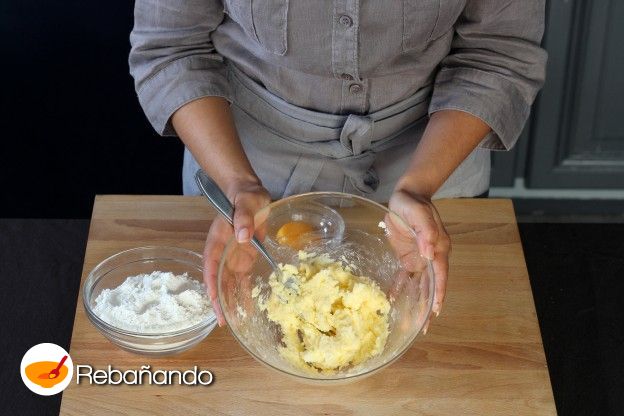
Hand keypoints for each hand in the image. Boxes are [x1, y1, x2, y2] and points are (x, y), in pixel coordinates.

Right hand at [203, 178, 270, 325]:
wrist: (251, 194)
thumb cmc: (246, 197)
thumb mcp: (246, 203)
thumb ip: (244, 218)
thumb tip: (243, 236)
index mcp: (218, 240)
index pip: (211, 265)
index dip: (212, 283)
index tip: (214, 299)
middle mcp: (223, 253)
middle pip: (218, 280)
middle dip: (220, 301)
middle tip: (223, 322)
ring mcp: (234, 257)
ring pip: (230, 284)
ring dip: (231, 302)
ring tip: (234, 322)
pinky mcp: (246, 259)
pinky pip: (244, 280)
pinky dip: (245, 293)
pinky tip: (249, 308)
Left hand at [388, 188, 450, 332]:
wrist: (406, 196)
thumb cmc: (413, 203)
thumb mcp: (419, 213)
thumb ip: (426, 231)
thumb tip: (428, 253)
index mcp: (438, 248)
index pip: (440, 276)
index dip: (438, 294)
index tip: (435, 311)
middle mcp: (431, 257)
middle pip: (430, 286)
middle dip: (427, 307)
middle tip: (421, 328)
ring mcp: (419, 259)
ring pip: (418, 286)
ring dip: (414, 303)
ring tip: (409, 323)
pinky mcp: (407, 259)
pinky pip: (404, 278)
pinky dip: (399, 290)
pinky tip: (392, 302)